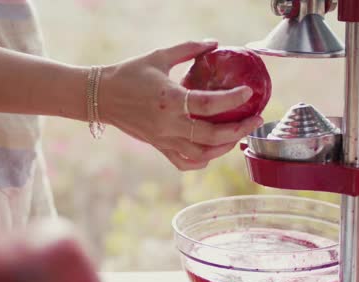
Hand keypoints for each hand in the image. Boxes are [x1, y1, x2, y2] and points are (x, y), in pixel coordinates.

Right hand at [99, 41, 263, 170]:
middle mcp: (168, 124)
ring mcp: (164, 139)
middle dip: (239, 129)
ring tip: (239, 134)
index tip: (249, 92)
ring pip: (202, 153)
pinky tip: (213, 151)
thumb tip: (214, 43)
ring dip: (225, 147)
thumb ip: (188, 48)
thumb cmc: (129, 74)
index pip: (209, 104)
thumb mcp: (159, 56)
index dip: (233, 99)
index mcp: (170, 99)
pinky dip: (202, 161)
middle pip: (212, 135)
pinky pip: (184, 162)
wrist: (101, 97)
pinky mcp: (159, 146)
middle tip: (256, 118)